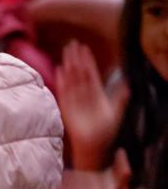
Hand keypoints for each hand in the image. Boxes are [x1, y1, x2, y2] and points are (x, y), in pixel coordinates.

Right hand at [56, 41, 128, 169]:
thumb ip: (121, 98)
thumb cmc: (105, 131)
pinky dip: (61, 81)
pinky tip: (59, 70)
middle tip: (72, 44)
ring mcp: (74, 100)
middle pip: (79, 73)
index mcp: (96, 94)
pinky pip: (63, 92)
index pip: (91, 74)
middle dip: (76, 59)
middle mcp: (84, 95)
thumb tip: (128, 84)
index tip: (85, 48)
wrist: (94, 145)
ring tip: (65, 53)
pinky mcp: (66, 107)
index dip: (88, 61)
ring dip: (68, 66)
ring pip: (71, 79)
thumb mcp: (117, 111)